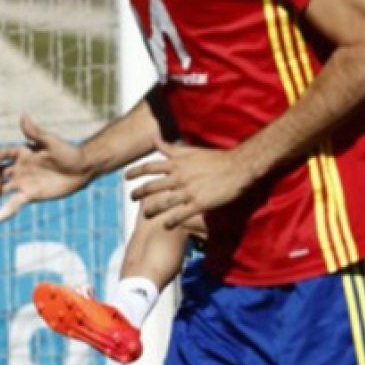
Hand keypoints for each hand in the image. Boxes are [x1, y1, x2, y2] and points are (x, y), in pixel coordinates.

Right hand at [0, 115, 90, 220]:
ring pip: (3, 188)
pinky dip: (6, 210)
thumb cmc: (69, 152)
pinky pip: (14, 202)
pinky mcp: (30, 195)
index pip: (4, 154)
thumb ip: (35, 132)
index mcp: (23, 152)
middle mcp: (21, 167)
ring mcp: (24, 182)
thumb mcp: (51, 142)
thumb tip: (23, 115)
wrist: (83, 170)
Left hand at [126, 141, 252, 227]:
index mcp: (177, 163)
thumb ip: (170, 148)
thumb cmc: (216, 159)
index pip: (150, 166)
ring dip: (151, 210)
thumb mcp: (191, 151)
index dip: (135, 172)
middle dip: (138, 193)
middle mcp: (180, 177)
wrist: (239, 167)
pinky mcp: (199, 203)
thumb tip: (154, 138)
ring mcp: (189, 191)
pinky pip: (180, 215)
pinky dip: (170, 221)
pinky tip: (165, 225)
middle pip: (151, 187)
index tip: (125, 176)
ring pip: (163, 203)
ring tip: (145, 215)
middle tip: (131, 198)